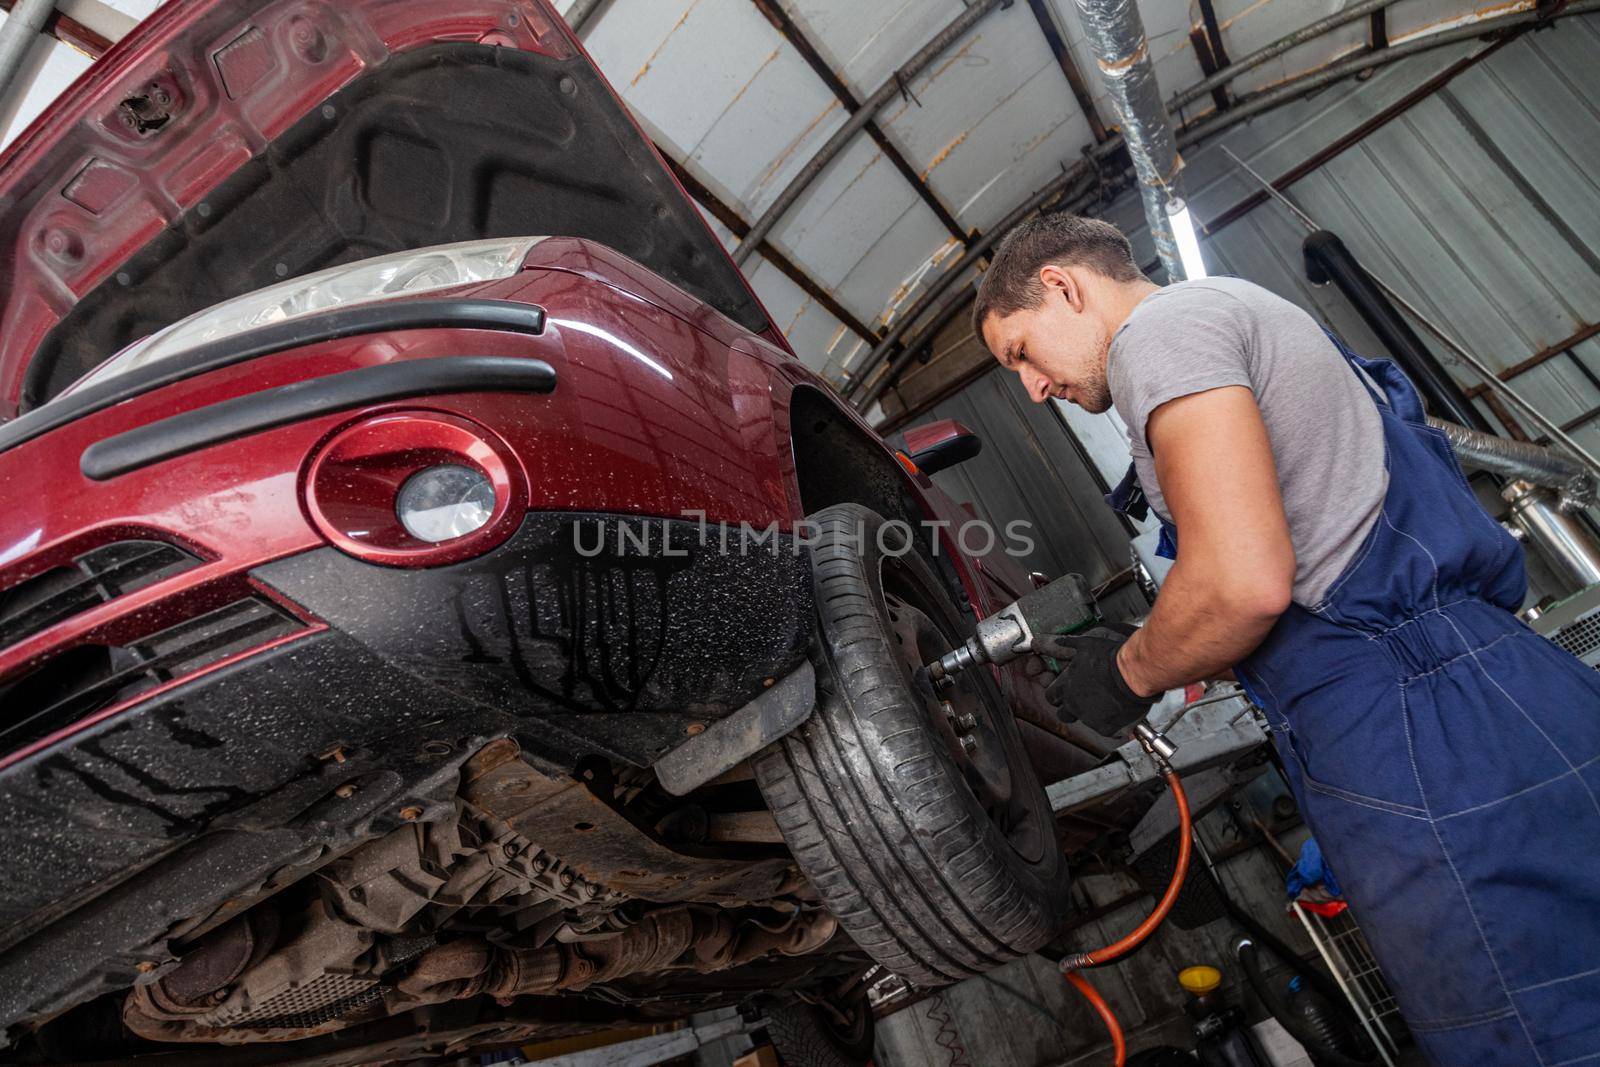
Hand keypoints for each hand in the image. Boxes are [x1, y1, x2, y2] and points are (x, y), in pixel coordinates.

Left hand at [1036, 624, 1155, 734]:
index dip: (1057, 694)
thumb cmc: (1111, 657)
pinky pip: (1103, 729)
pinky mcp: (1105, 727)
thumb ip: (1064, 645)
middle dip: (1069, 707)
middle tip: (1083, 699)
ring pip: (1083, 721)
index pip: (1051, 696)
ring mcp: (1089, 718)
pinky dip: (1109, 722)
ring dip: (1089, 714)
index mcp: (1066, 686)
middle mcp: (1074, 704)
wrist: (1134, 674)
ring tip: (1103, 703)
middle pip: (1063, 713)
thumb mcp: (1085, 644)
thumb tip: (1050, 641)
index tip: (1064, 691)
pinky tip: (1116, 712)